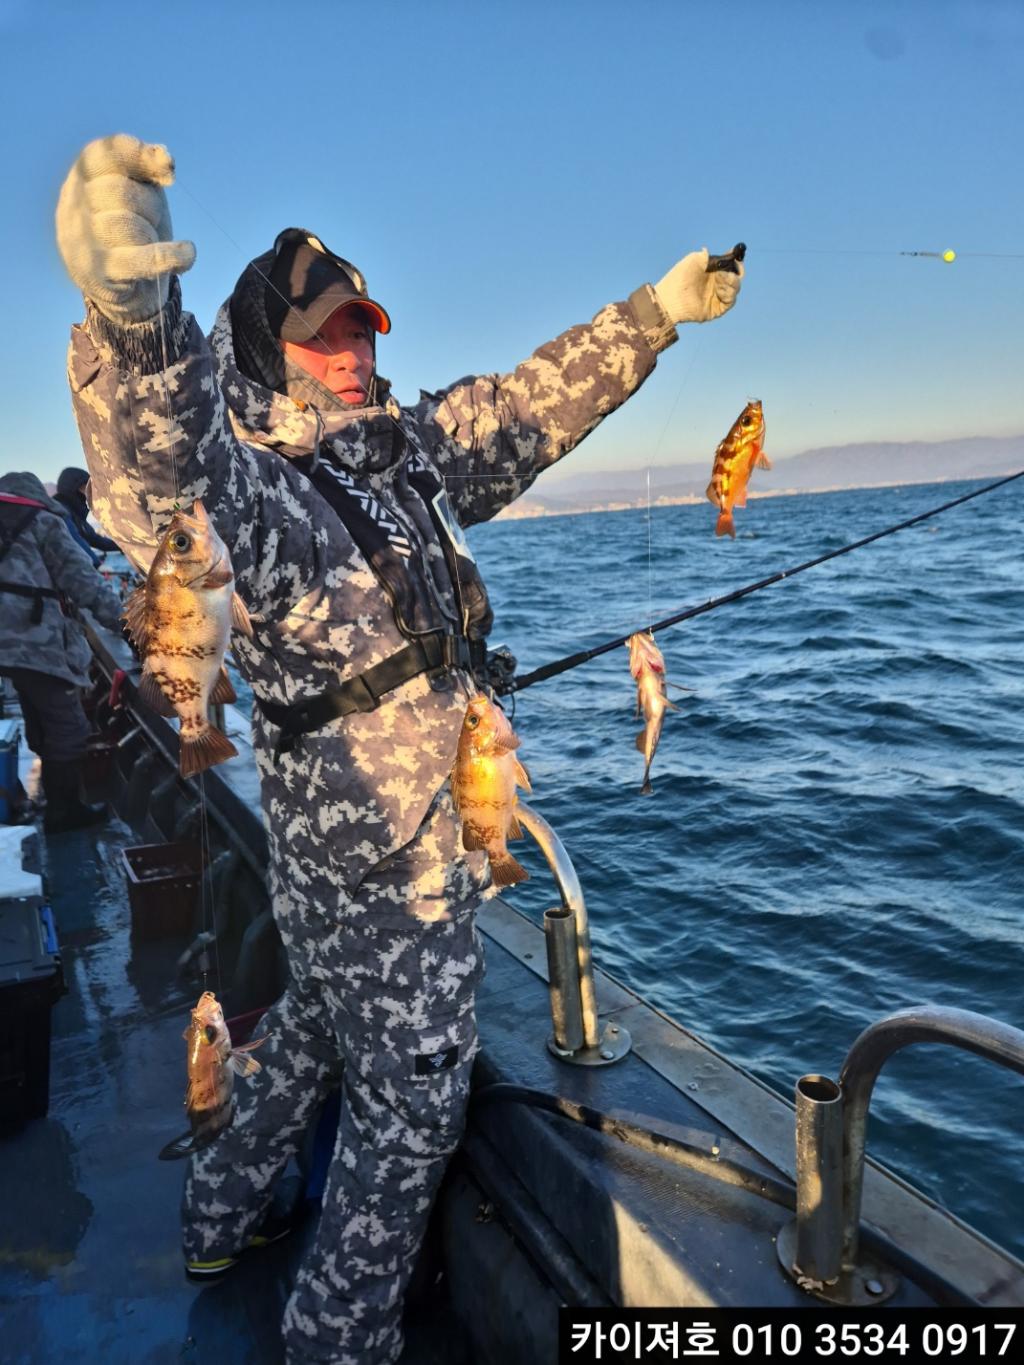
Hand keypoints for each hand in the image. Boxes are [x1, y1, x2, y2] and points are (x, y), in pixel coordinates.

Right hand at [55, 134, 195, 324]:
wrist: (116, 285)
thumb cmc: (131, 226)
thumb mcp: (138, 189)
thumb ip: (146, 167)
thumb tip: (164, 158)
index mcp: (81, 177)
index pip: (104, 153)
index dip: (139, 155)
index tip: (168, 169)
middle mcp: (72, 206)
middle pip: (119, 191)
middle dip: (149, 205)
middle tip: (151, 220)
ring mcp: (82, 242)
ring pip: (127, 226)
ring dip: (152, 234)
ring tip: (149, 243)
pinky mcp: (102, 274)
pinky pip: (141, 260)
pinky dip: (170, 257)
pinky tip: (188, 254)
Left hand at [653, 248, 742, 325]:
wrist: (671, 296)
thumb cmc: (679, 276)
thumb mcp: (695, 260)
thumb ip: (711, 256)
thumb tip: (725, 254)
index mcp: (711, 273)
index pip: (729, 267)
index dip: (735, 261)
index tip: (737, 255)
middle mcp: (715, 285)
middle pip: (735, 278)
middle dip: (736, 270)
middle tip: (734, 266)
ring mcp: (716, 297)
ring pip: (735, 289)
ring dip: (732, 281)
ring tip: (722, 277)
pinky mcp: (717, 310)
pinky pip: (730, 301)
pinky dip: (729, 293)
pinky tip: (720, 288)